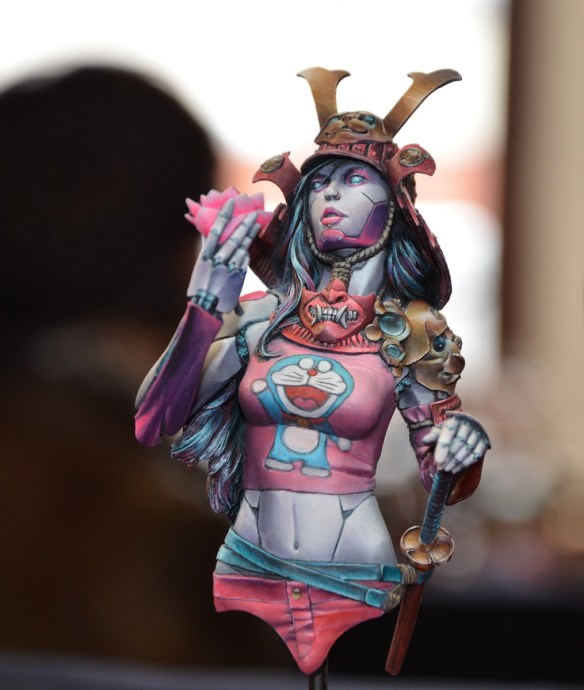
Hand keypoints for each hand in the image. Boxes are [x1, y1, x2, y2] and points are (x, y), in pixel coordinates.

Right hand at [187, 198, 260, 313]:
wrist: (206, 305)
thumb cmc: (200, 284)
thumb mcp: (200, 265)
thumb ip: (205, 247)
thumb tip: (205, 231)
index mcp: (205, 255)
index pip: (215, 230)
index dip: (224, 215)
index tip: (231, 203)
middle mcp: (217, 259)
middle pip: (233, 236)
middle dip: (244, 223)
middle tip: (252, 211)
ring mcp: (228, 267)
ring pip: (241, 246)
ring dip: (249, 233)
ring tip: (257, 222)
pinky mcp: (238, 275)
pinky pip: (244, 259)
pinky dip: (246, 251)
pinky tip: (250, 244)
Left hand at [423, 412, 489, 473]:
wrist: (464, 430)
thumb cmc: (447, 432)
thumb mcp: (438, 431)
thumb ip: (432, 436)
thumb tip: (425, 441)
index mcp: (455, 419)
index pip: (448, 433)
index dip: (443, 448)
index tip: (437, 462)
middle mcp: (468, 424)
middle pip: (459, 443)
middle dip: (449, 457)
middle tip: (440, 468)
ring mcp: (478, 432)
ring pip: (467, 450)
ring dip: (456, 462)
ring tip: (446, 469)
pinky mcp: (484, 442)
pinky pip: (476, 455)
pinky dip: (465, 464)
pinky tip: (455, 469)